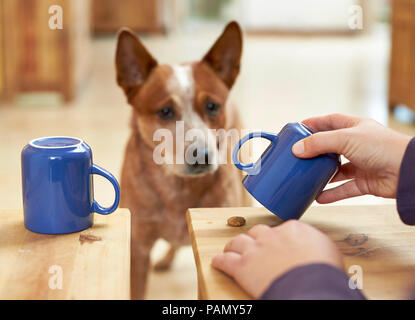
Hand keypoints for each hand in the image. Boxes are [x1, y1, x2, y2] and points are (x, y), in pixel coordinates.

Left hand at [211, 220, 342, 297]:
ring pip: (238, 241)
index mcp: (293, 229)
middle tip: (256, 246)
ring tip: (232, 249)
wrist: (310, 287)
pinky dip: (220, 261)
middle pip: (258, 232)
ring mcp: (255, 249)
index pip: (282, 228)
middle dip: (256, 238)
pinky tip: (217, 262)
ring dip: (235, 246)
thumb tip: (313, 246)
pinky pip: (225, 261)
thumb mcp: (328, 250)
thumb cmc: (324, 272)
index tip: (278, 243)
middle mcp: (271, 235)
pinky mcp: (242, 266)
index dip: (278, 237)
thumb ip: (315, 242)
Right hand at [292, 114, 411, 202]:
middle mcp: (357, 144)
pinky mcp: (364, 182)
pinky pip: (344, 189)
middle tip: (298, 155)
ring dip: (321, 174)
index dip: (314, 123)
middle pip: (331, 147)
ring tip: (305, 177)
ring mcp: (361, 164)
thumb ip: (319, 143)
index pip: (330, 121)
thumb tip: (297, 149)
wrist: (406, 171)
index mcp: (355, 127)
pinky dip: (332, 193)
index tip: (298, 128)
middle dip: (315, 151)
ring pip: (336, 170)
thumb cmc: (383, 147)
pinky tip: (318, 197)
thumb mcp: (345, 139)